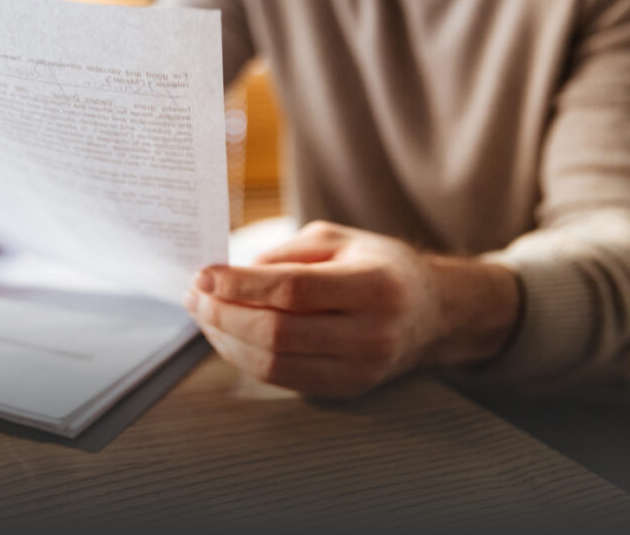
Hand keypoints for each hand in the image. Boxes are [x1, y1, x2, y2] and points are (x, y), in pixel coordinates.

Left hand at [185, 221, 519, 397]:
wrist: (434, 312)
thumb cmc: (380, 266)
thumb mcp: (338, 240)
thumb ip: (286, 255)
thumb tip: (229, 275)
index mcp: (375, 285)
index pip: (294, 290)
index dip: (241, 285)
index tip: (204, 274)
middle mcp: (372, 333)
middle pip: (278, 333)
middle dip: (224, 315)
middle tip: (195, 295)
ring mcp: (361, 369)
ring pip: (274, 365)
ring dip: (227, 341)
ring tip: (204, 314)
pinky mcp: (346, 389)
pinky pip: (283, 379)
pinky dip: (246, 359)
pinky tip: (228, 336)